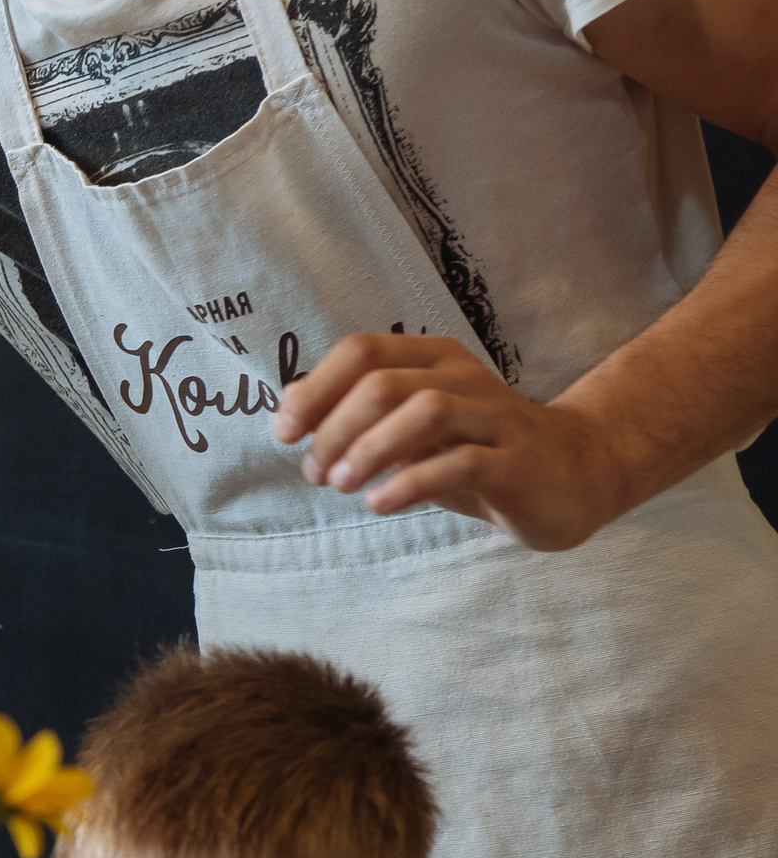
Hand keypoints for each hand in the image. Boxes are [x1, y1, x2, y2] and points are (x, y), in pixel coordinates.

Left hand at [271, 334, 626, 550]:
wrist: (573, 472)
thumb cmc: (474, 450)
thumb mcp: (411, 428)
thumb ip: (357, 413)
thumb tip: (288, 407)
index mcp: (433, 360)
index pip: (361, 353)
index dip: (314, 390)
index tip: (285, 433)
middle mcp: (464, 379)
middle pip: (383, 384)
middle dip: (334, 430)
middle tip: (314, 472)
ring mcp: (495, 419)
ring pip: (425, 414)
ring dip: (369, 451)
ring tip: (341, 485)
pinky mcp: (517, 463)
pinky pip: (461, 464)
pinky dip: (410, 484)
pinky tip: (380, 504)